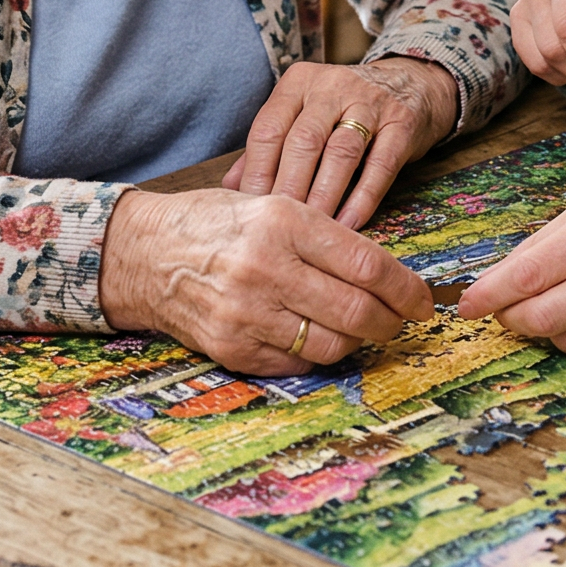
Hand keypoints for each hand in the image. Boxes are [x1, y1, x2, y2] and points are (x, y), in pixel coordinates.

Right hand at [97, 186, 432, 374]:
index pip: (368, 266)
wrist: (143, 253)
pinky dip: (316, 353)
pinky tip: (315, 336)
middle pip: (357, 312)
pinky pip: (297, 362)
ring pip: (332, 344)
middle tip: (399, 322)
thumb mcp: (272, 204)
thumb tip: (387, 274)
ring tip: (359, 329)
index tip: (422, 301)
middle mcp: (267, 267)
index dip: (407, 290)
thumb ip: (326, 237)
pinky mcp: (232, 348)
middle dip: (391, 323)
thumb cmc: (215, 223)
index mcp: (285, 221)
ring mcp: (247, 313)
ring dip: (357, 342)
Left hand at [221, 58, 457, 229]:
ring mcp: (370, 102)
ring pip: (341, 153)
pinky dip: (363, 198)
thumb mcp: (304, 116)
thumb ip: (270, 149)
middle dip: (289, 188)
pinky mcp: (402, 122)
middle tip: (279, 228)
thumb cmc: (344, 110)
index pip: (268, 129)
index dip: (257, 172)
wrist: (410, 86)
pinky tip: (348, 224)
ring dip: (324, 196)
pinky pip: (380, 165)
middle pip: (303, 141)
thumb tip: (230, 189)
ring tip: (312, 231)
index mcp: (298, 84)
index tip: (250, 211)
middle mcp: (332, 86)